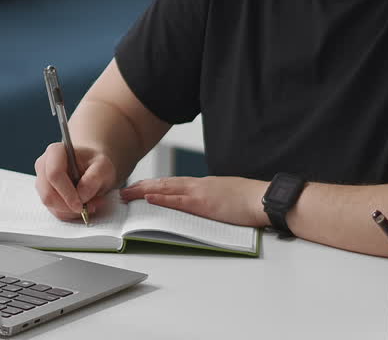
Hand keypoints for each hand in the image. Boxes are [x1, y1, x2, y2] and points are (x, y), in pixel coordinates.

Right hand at [34, 142, 118, 221]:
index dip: (66, 193)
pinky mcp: (45, 195)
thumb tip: (81, 194)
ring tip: (91, 204)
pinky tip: (83, 205)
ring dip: (72, 210)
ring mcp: (42, 181)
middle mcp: (43, 166)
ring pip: (51, 205)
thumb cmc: (95, 164)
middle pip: (48, 193)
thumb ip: (94, 177)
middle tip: (89, 207)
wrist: (91, 167)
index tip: (81, 205)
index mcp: (55, 152)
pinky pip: (55, 210)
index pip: (54, 174)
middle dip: (69, 206)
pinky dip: (70, 213)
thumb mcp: (103, 166)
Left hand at [120, 176, 269, 226]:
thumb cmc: (249, 200)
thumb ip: (211, 198)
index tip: (139, 188)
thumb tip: (202, 205)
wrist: (263, 198)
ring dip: (144, 191)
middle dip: (142, 187)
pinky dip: (161, 199)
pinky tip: (148, 198)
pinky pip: (178, 201)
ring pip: (165, 189)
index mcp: (202, 185)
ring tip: (127, 194)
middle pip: (163, 184)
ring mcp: (199, 193)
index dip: (154, 185)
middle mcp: (197, 185)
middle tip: (124, 190)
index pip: (172, 183)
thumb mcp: (225, 196)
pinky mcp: (204, 203)